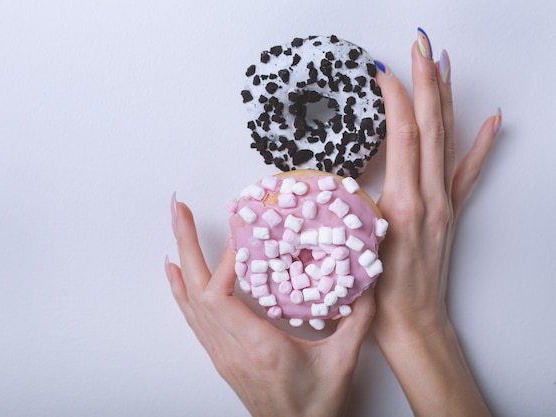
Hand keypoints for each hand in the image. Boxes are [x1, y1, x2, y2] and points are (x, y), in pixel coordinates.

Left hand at [166, 195, 375, 416]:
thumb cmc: (315, 405)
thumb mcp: (343, 362)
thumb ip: (357, 320)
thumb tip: (367, 281)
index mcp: (259, 348)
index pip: (220, 299)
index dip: (223, 262)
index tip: (239, 233)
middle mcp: (231, 349)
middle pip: (195, 291)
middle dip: (186, 243)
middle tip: (179, 207)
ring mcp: (220, 352)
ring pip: (189, 301)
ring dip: (182, 257)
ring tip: (176, 222)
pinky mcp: (219, 354)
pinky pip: (191, 316)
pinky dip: (180, 287)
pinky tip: (173, 267)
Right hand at [371, 29, 496, 415]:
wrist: (414, 324)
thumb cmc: (379, 294)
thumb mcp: (357, 244)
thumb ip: (355, 204)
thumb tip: (343, 174)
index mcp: (402, 203)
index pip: (403, 137)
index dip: (396, 100)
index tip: (385, 72)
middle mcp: (429, 197)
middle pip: (430, 127)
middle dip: (426, 82)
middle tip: (420, 46)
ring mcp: (444, 203)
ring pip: (448, 140)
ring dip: (446, 99)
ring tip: (444, 66)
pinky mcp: (451, 212)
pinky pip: (469, 171)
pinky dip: (481, 143)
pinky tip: (492, 121)